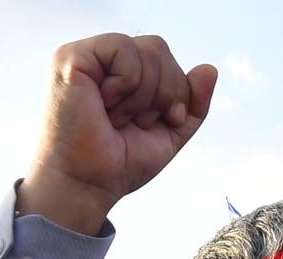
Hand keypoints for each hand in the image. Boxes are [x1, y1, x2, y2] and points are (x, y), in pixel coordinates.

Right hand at [19, 34, 216, 234]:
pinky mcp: (72, 57)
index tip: (155, 124)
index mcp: (123, 74)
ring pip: (147, 49)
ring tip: (116, 118)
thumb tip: (210, 69)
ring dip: (143, 97)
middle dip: (163, 94)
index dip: (175, 92)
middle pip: (159, 49)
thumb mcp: (169, 134)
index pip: (165, 59)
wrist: (88, 186)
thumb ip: (192, 104)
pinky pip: (123, 48)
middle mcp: (104, 61)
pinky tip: (106, 104)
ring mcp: (88, 55)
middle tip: (133, 123)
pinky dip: (127, 84)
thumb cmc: (119, 165)